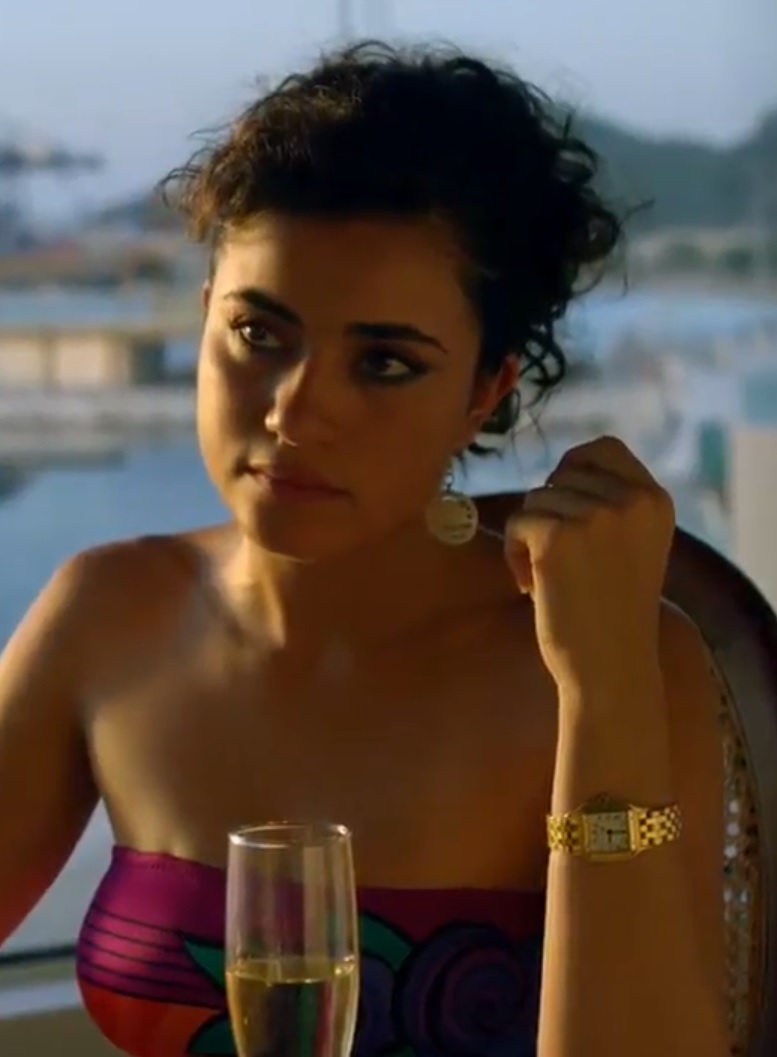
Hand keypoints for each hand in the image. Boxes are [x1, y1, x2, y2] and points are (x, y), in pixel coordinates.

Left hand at [504, 436, 674, 693]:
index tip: (567, 512)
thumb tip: (562, 471)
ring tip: (549, 580)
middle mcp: (631, 499)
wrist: (610, 669)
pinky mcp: (557, 534)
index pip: (602, 448)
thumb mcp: (633, 545)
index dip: (573, 473)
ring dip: (531, 537)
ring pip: (536, 499)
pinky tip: (532, 588)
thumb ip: (613, 505)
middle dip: (551, 514)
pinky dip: (514, 554)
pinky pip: (517, 523)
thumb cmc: (614, 614)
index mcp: (655, 500)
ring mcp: (595, 514)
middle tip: (559, 562)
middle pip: (561, 475)